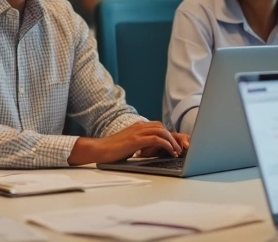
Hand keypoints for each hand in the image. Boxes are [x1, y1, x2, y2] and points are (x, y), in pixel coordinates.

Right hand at [67, 121, 181, 164]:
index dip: (167, 134)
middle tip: (178, 148)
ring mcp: (137, 132)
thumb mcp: (128, 144)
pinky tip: (170, 152)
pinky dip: (166, 145)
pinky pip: (156, 139)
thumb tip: (149, 150)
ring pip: (161, 131)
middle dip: (172, 137)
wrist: (99, 150)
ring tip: (176, 152)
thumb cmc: (111, 150)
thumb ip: (139, 143)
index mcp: (136, 126)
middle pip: (161, 127)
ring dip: (172, 141)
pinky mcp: (136, 140)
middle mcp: (138, 126)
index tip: (173, 145)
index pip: (157, 126)